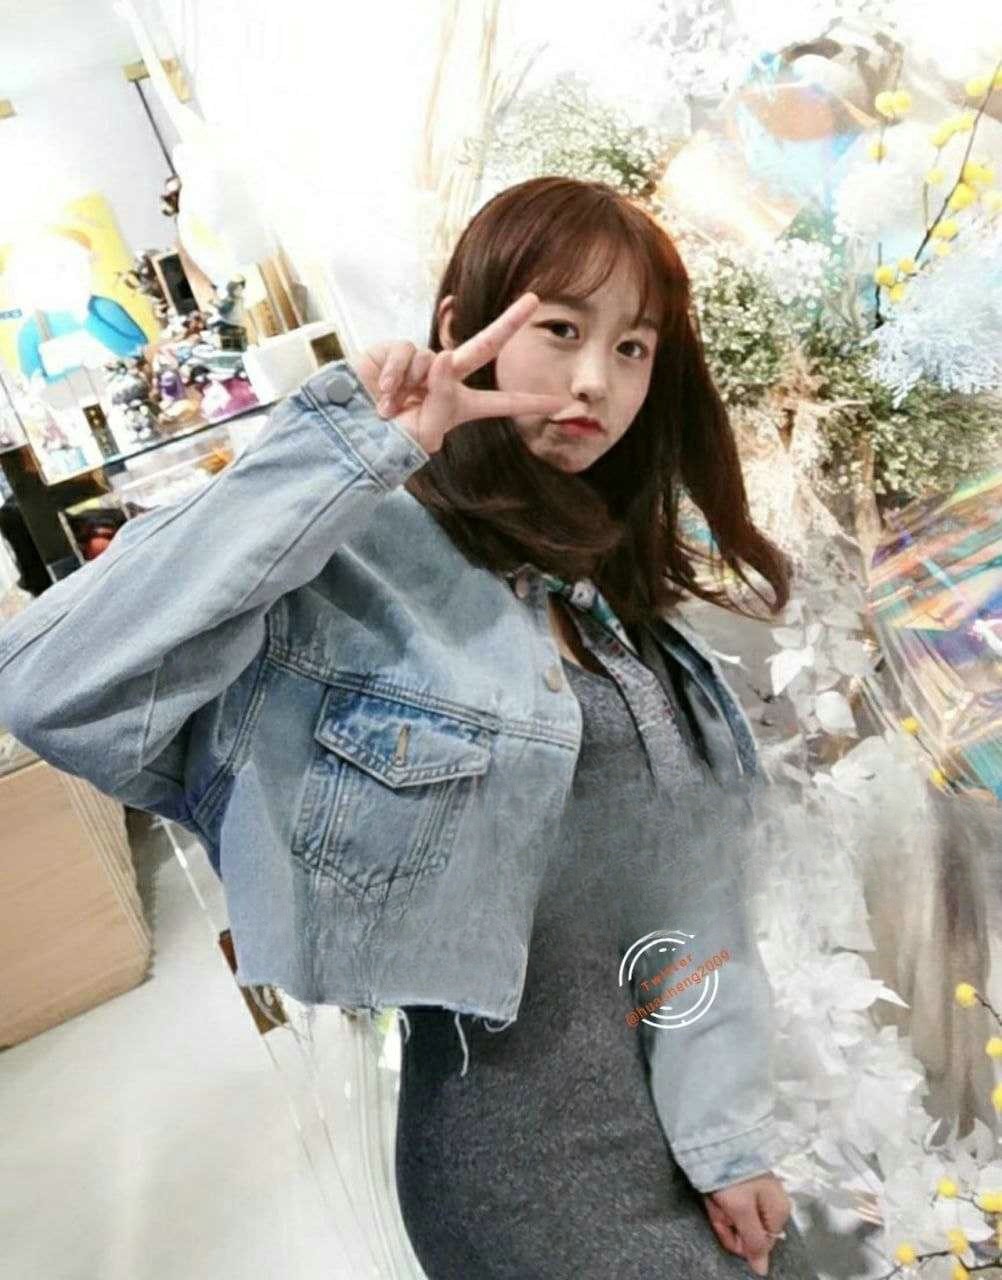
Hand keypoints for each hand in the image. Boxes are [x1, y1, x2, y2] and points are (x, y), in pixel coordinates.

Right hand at [346, 293, 569, 455]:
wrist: (353, 430)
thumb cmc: (391, 439)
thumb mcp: (425, 431)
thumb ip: (442, 395)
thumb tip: (444, 355)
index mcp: (460, 405)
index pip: (501, 403)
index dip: (529, 402)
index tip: (560, 403)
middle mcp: (445, 379)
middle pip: (484, 346)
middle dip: (509, 322)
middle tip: (534, 299)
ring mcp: (422, 363)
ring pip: (431, 359)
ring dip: (408, 386)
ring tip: (390, 407)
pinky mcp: (396, 350)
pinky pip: (404, 353)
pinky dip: (392, 375)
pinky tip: (381, 393)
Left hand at [702, 1171, 791, 1275]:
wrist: (719, 1137)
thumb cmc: (733, 1175)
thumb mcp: (742, 1210)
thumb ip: (753, 1241)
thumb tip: (762, 1270)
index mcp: (779, 1210)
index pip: (761, 1243)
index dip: (739, 1241)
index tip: (725, 1226)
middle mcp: (772, 1203)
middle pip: (747, 1229)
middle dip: (727, 1221)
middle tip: (718, 1205)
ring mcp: (757, 1192)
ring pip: (736, 1216)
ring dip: (720, 1210)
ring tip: (715, 1194)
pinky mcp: (743, 1184)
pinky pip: (731, 1202)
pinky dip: (719, 1199)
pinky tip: (714, 1190)